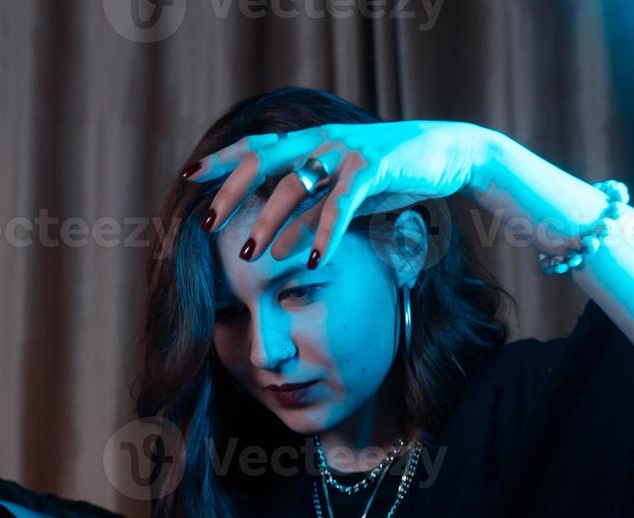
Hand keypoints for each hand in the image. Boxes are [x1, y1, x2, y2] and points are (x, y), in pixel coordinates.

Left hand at [191, 120, 494, 268]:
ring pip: (296, 184)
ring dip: (270, 222)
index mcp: (308, 143)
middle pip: (263, 161)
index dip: (221, 160)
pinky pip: (342, 201)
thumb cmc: (385, 176)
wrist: (446, 155)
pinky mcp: (375, 165)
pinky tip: (311, 261)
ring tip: (251, 256)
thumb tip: (268, 252)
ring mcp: (347, 150)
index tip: (188, 178)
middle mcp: (321, 140)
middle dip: (232, 193)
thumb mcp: (336, 200)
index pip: (255, 147)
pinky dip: (324, 232)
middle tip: (207, 225)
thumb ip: (302, 219)